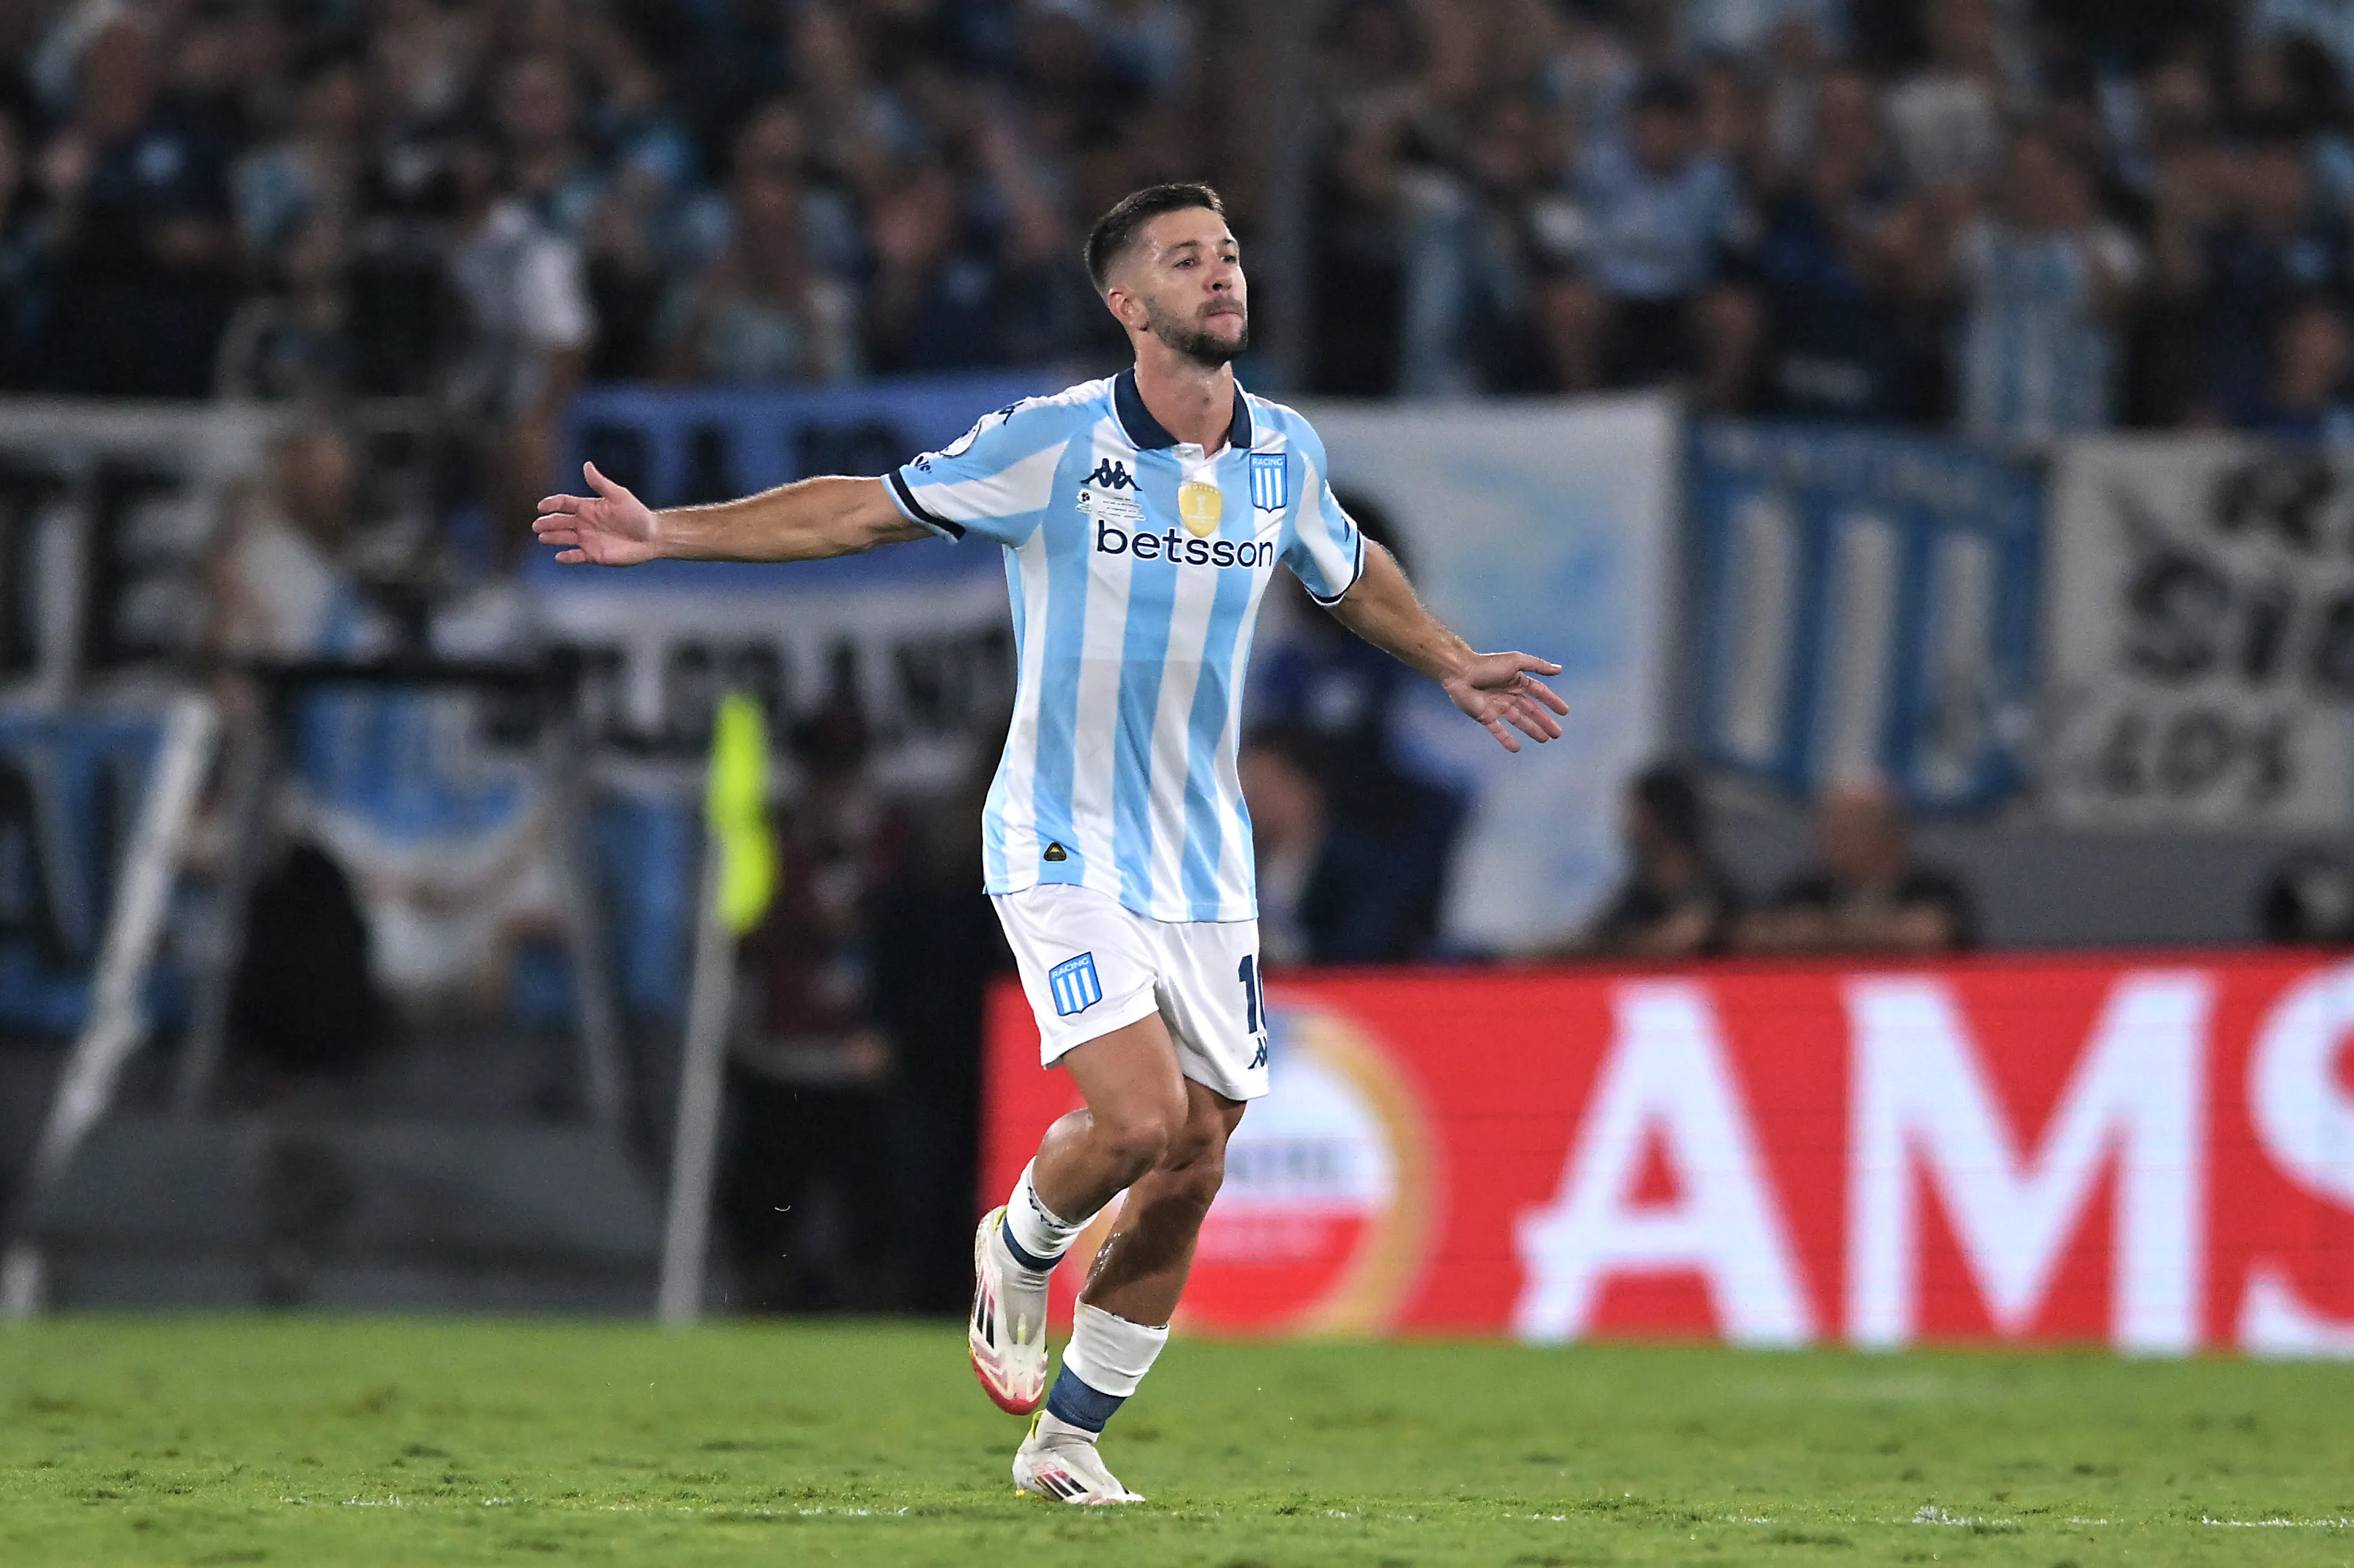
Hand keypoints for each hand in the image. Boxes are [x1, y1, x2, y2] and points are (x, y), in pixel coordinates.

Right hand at [533, 462, 661, 564]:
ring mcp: (587, 539)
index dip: (552, 504)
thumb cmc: (637, 514)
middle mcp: (584, 523)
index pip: (564, 503)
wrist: (652, 536)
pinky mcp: (593, 555)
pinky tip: (560, 556)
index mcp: (588, 507)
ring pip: (564, 538)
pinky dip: (567, 557)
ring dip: (552, 538)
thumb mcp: (619, 496)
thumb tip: (587, 465)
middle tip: (537, 525)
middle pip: (560, 521)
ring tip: (542, 537)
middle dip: (547, 523)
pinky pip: (576, 556)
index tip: (541, 506)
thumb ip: (600, 483)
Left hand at [1442, 652, 1567, 752]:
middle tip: (1557, 734)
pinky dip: (1506, 740)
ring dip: (1531, 730)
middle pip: (1531, 710)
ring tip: (1544, 739)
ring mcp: (1497, 706)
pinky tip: (1516, 748)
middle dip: (1544, 721)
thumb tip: (1559, 669)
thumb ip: (1538, 666)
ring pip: (1518, 721)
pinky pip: (1498, 730)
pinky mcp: (1485, 716)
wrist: (1461, 673)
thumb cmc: (1488, 665)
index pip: (1539, 693)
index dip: (1552, 702)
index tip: (1564, 712)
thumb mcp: (1516, 661)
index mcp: (1517, 681)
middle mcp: (1509, 694)